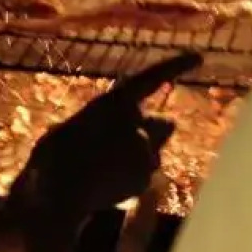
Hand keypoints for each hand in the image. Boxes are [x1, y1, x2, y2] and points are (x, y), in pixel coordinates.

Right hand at [21, 52, 201, 222]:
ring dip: (138, 159)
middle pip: (164, 124)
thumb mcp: (73, 126)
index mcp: (115, 103)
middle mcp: (138, 125)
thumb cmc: (53, 156)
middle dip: (153, 131)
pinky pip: (143, 178)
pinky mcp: (145, 180)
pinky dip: (130, 181)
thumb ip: (103, 123)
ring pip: (152, 154)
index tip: (198, 56)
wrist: (57, 195)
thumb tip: (116, 130)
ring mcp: (145, 154)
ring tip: (104, 170)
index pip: (152, 78)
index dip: (176, 65)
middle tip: (128, 142)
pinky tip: (105, 187)